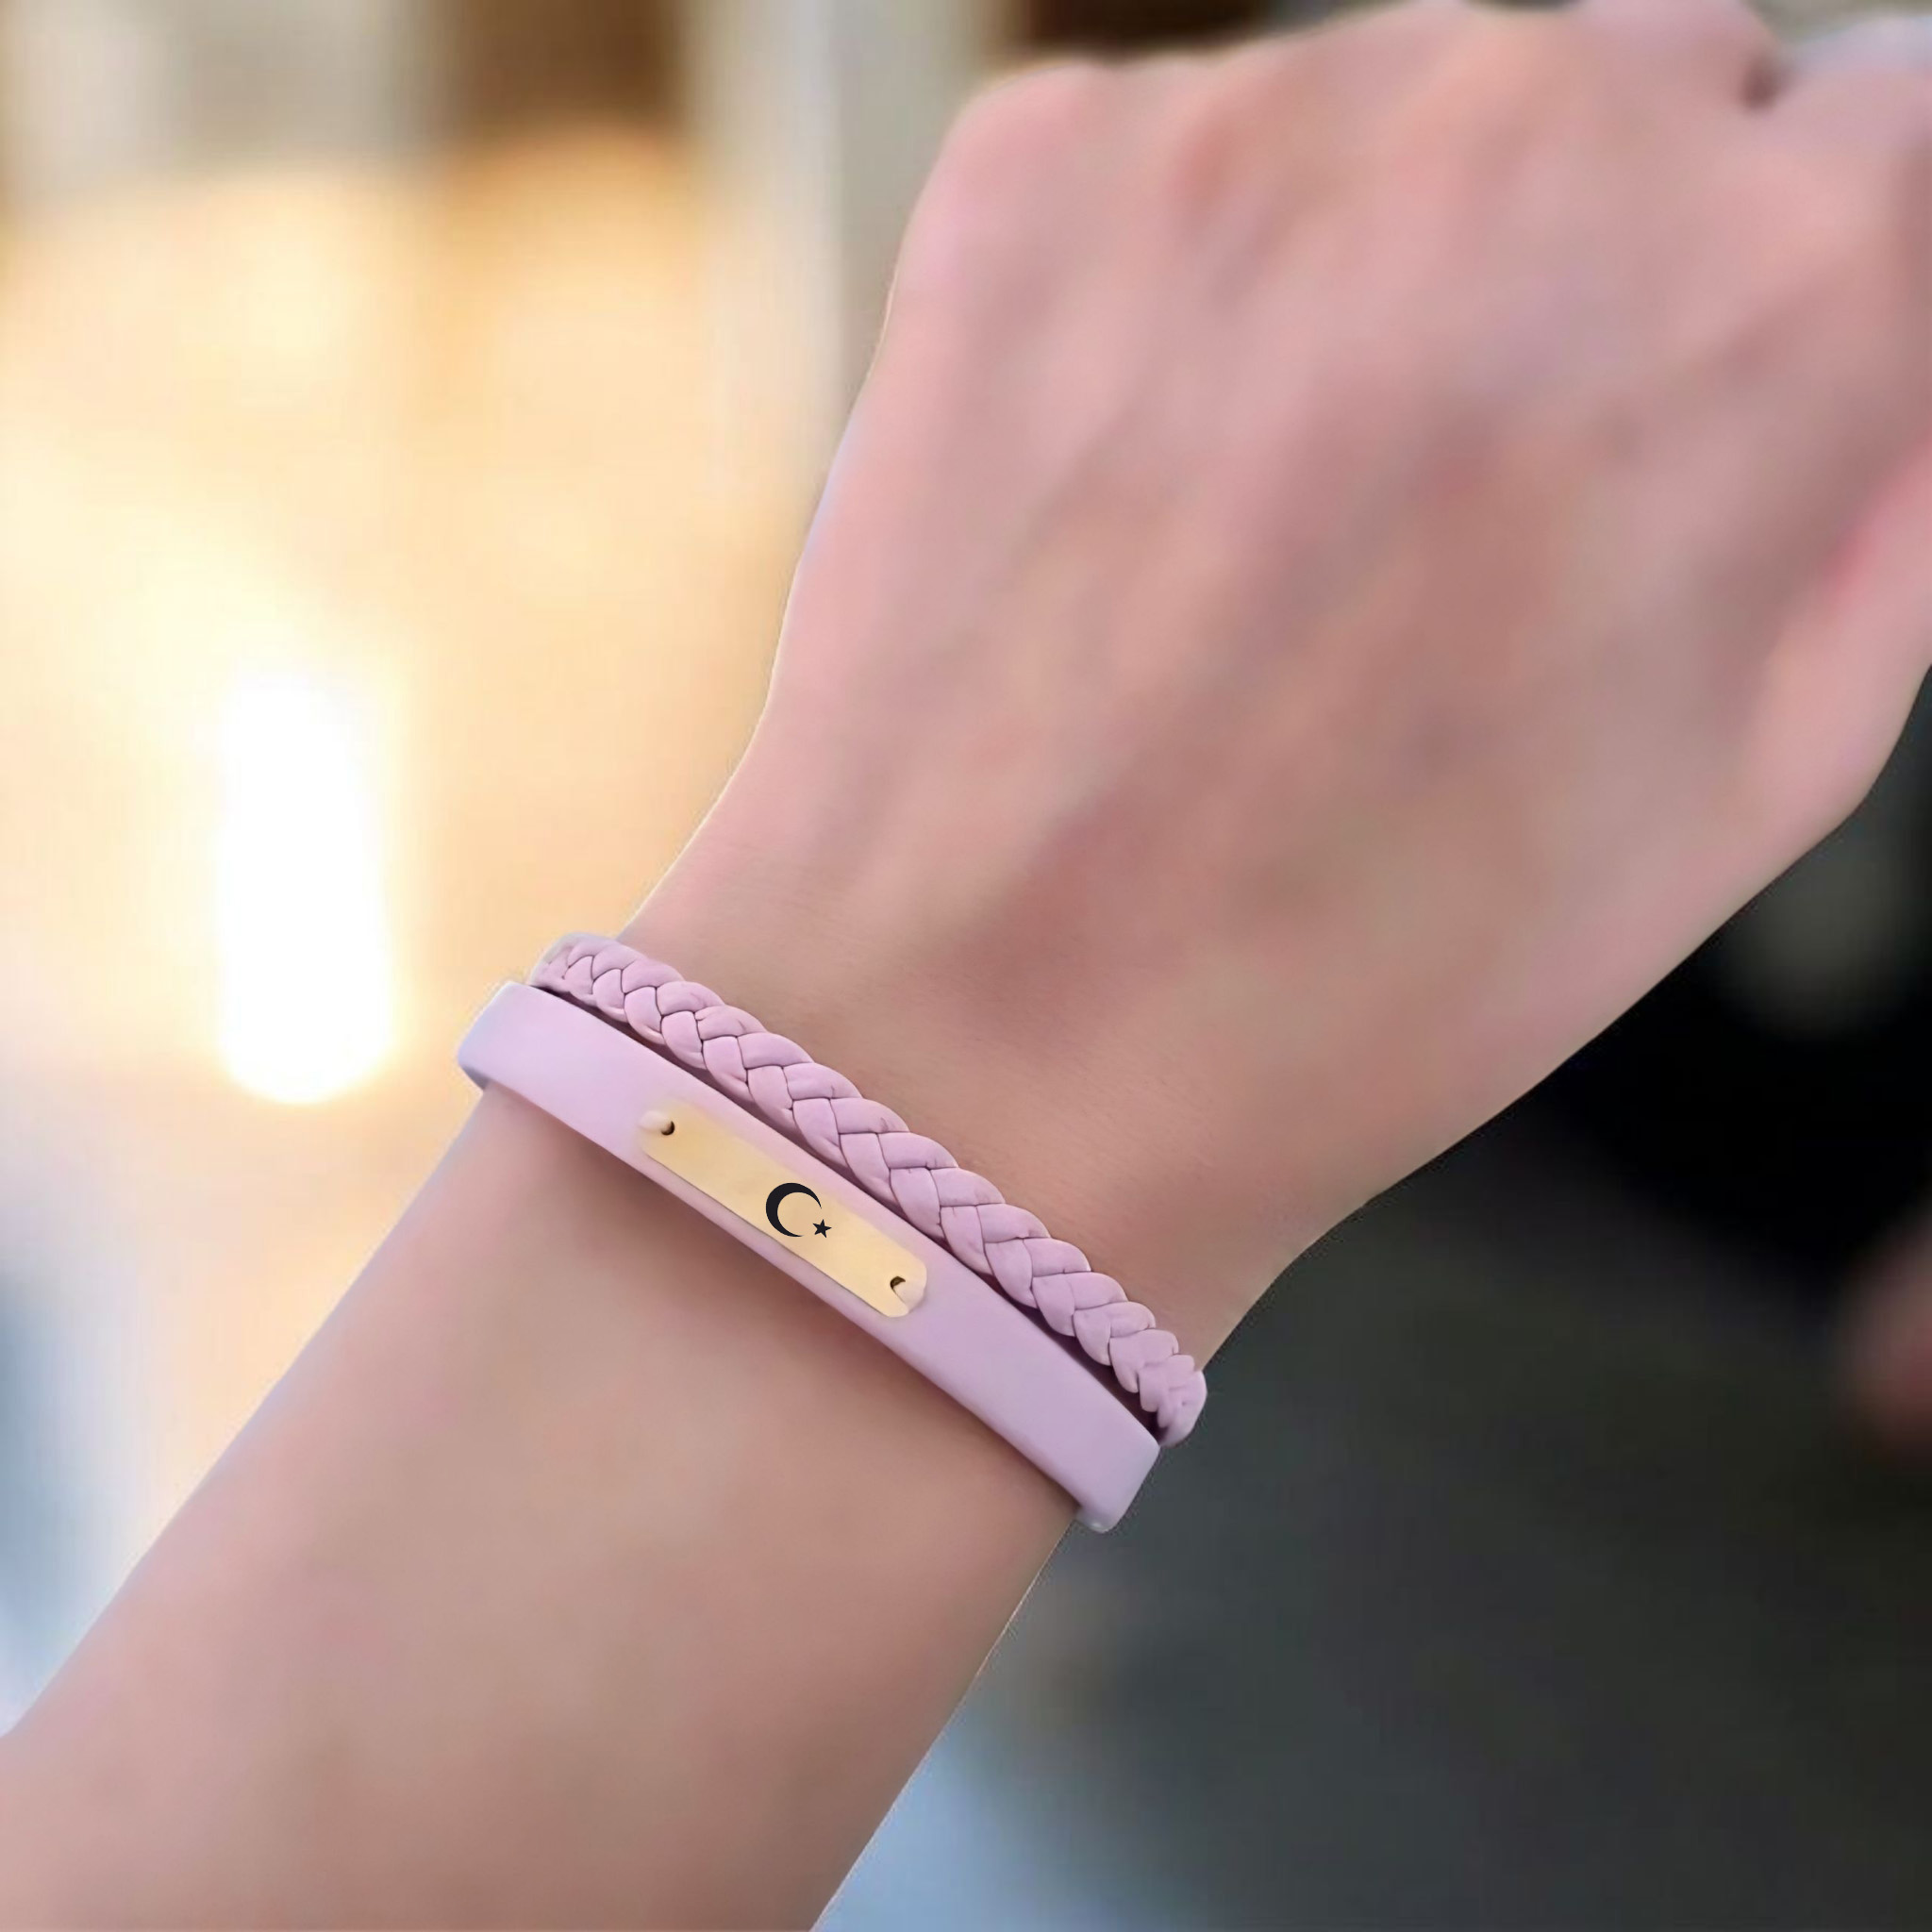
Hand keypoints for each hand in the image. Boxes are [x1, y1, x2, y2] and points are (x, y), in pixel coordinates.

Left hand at [637, 0, 1931, 1356]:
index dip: (1814, 258)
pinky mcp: (1041, 157)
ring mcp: (1258, 124)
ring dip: (1388, 258)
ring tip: (1283, 520)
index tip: (1726, 359)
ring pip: (1409, 105)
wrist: (984, 1023)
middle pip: (1647, 87)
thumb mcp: (1758, 776)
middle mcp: (1526, 132)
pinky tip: (1144, 484)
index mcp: (1766, 290)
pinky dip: (1190, 279)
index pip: (1897, 118)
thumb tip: (1874, 335)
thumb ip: (1879, 493)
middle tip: (1473, 492)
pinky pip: (1190, 154)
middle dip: (1602, 256)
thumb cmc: (1364, 969)